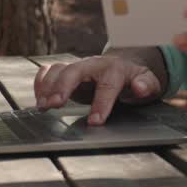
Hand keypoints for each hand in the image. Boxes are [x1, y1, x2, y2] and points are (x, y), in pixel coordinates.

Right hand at [34, 50, 163, 125]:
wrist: (123, 67)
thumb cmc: (134, 78)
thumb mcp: (147, 81)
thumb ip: (146, 84)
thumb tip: (140, 87)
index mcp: (116, 69)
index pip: (107, 85)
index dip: (101, 103)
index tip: (95, 122)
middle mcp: (94, 64)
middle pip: (75, 71)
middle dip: (63, 86)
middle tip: (54, 104)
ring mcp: (78, 66)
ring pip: (59, 69)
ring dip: (48, 86)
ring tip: (43, 105)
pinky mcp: (67, 71)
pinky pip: (49, 71)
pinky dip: (40, 82)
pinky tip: (39, 97)